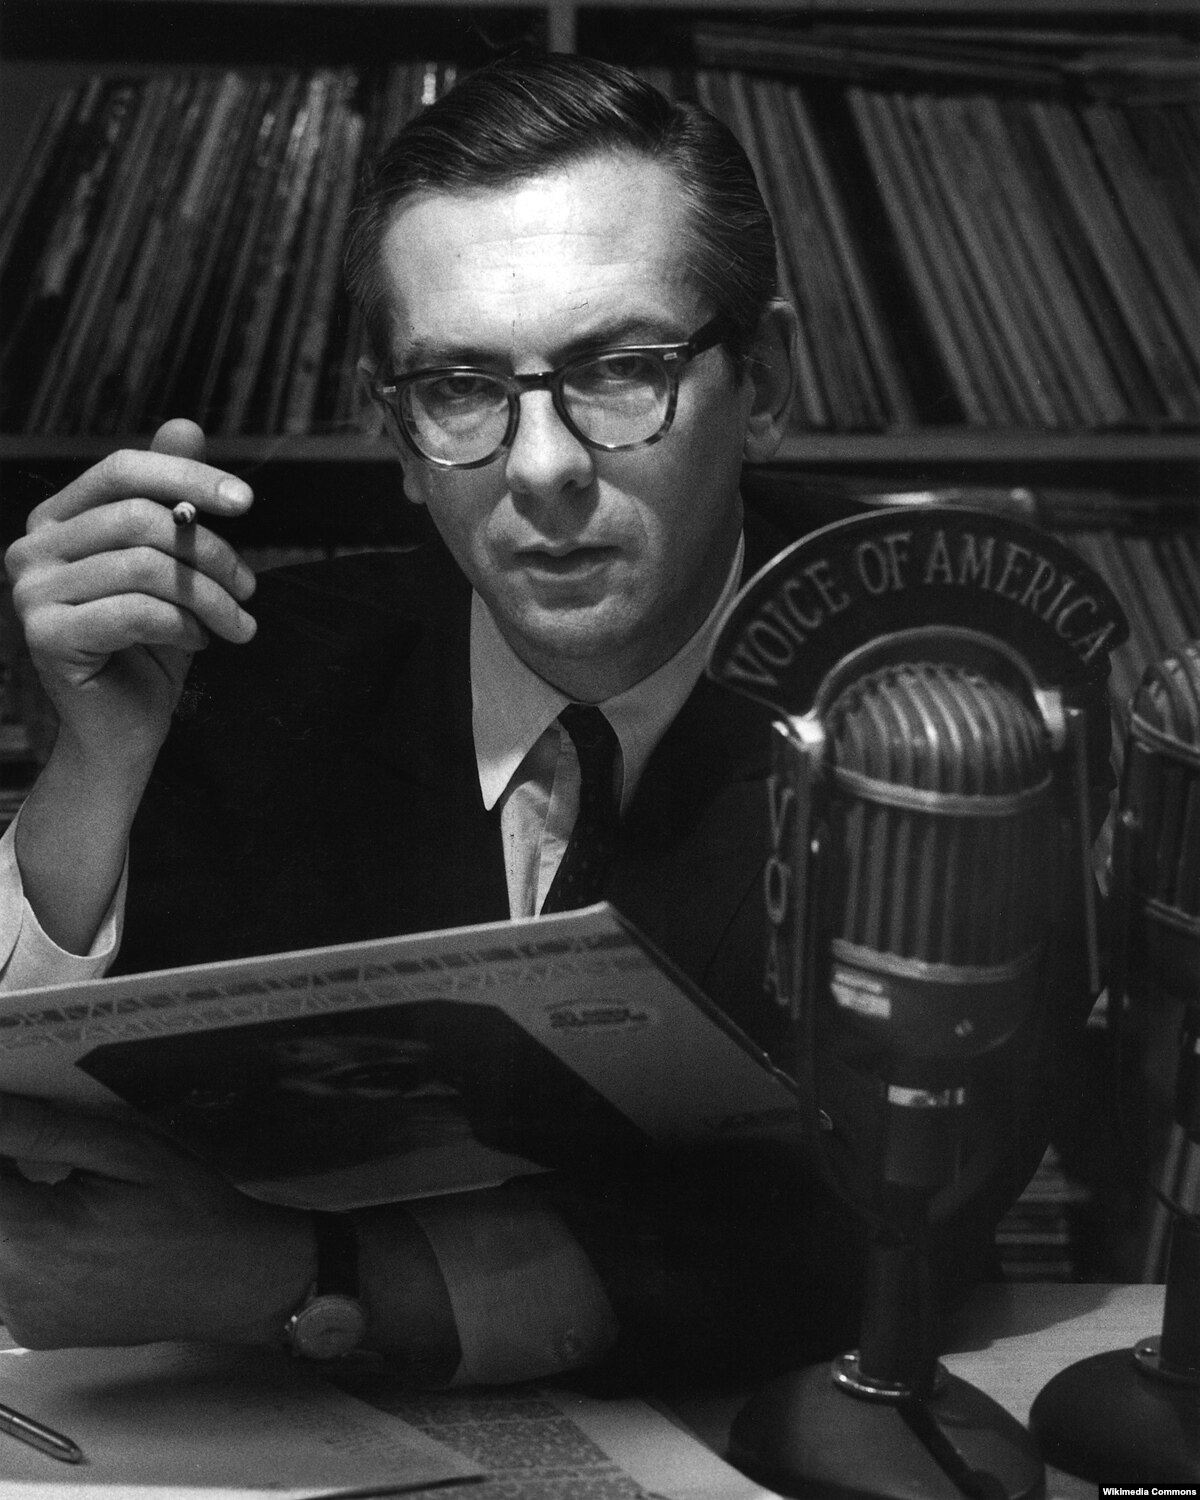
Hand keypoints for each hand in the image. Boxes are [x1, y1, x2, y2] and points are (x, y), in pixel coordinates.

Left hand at [0, 1093, 313, 1349]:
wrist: (233, 1282)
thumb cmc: (191, 1208)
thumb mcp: (126, 1150)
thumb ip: (42, 1131)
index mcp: (39, 1235)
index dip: (0, 1141)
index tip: (20, 1129)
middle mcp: (16, 1287)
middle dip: (9, 1177)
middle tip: (44, 1157)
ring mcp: (21, 1317)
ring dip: (13, 1212)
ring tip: (63, 1193)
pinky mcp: (33, 1330)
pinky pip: (5, 1278)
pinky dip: (21, 1247)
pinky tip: (66, 1230)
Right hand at [4, 419, 256, 772]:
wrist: (126, 728)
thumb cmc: (153, 643)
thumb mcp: (173, 564)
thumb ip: (173, 497)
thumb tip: (185, 423)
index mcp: (58, 517)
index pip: (122, 470)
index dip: (187, 476)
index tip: (247, 502)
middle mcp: (32, 546)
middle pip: (141, 518)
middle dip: (211, 553)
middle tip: (249, 589)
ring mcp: (30, 591)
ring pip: (146, 567)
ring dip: (210, 598)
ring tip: (236, 624)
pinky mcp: (44, 635)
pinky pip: (136, 611)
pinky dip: (183, 626)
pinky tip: (198, 643)